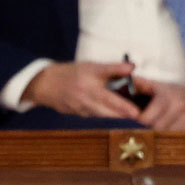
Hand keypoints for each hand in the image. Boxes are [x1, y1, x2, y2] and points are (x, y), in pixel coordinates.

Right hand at [22, 61, 144, 121]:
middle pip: (107, 109)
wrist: (47, 84)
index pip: (109, 92)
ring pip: (103, 115)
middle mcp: (85, 95)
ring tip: (131, 118)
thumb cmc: (73, 73)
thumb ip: (113, 68)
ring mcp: (81, 107)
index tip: (135, 111)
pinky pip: (96, 116)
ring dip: (117, 117)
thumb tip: (133, 67)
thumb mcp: (92, 66)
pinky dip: (107, 117)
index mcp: (89, 81)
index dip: (123, 103)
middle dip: (123, 113)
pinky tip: (117, 117)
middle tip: (138, 116)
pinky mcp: (79, 115)